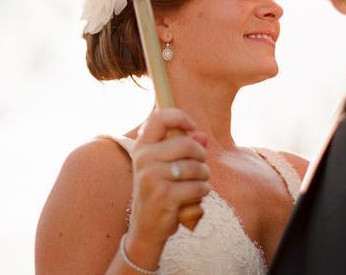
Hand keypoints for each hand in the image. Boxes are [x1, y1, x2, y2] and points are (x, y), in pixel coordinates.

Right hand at [125, 109, 209, 264]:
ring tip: (195, 187)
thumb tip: (203, 136)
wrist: (145, 229)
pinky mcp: (163, 195)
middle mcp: (144, 158)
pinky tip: (192, 202)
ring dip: (203, 179)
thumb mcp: (166, 166)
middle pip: (187, 144)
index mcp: (142, 146)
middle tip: (200, 167)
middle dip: (201, 157)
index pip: (159, 117)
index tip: (192, 126)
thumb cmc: (160, 191)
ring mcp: (152, 176)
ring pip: (196, 167)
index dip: (180, 116)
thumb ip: (184, 148)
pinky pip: (198, 187)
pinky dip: (201, 195)